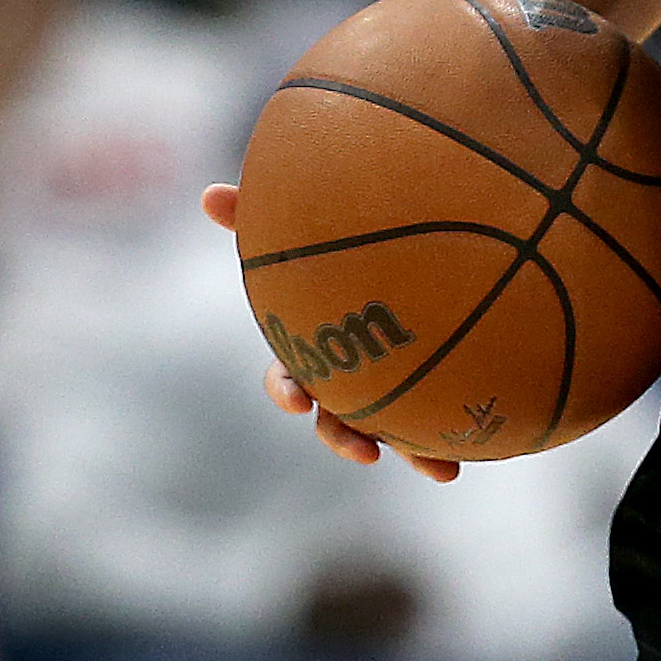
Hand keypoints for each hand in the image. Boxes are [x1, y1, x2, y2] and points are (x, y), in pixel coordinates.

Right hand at [201, 184, 458, 482]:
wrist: (423, 255)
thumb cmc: (351, 245)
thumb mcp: (308, 233)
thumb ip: (261, 218)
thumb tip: (208, 192)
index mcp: (314, 345)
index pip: (288, 376)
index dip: (286, 389)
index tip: (296, 395)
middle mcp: (347, 375)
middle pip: (335, 417)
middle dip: (342, 436)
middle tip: (361, 448)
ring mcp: (387, 389)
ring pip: (385, 431)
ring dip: (400, 451)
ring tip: (425, 464)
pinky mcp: (427, 395)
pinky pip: (431, 429)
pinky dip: (438, 452)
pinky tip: (453, 468)